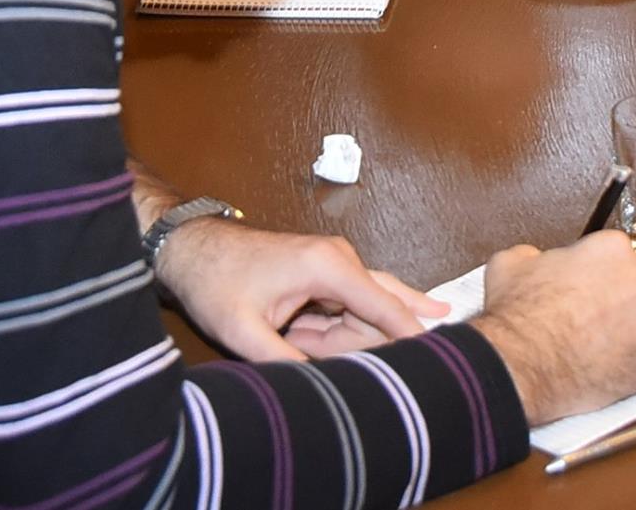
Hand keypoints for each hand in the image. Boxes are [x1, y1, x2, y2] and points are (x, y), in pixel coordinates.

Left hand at [158, 220, 448, 360]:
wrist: (193, 248)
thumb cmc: (215, 282)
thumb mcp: (242, 331)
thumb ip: (287, 362)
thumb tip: (326, 388)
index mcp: (329, 266)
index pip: (387, 305)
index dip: (413, 334)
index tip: (442, 356)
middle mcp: (342, 259)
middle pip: (378, 314)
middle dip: (350, 343)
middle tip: (294, 339)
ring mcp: (337, 264)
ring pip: (364, 314)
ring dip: (333, 338)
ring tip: (284, 333)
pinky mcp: (329, 273)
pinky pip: (348, 309)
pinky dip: (329, 330)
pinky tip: (293, 330)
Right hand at [469, 232, 635, 425]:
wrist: (519, 367)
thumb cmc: (519, 317)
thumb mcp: (512, 263)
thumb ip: (536, 255)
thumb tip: (535, 260)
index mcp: (613, 250)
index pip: (612, 255)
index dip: (592, 274)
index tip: (581, 288)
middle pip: (634, 288)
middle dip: (614, 302)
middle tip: (585, 319)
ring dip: (623, 334)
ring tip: (589, 348)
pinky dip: (626, 366)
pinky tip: (598, 368)